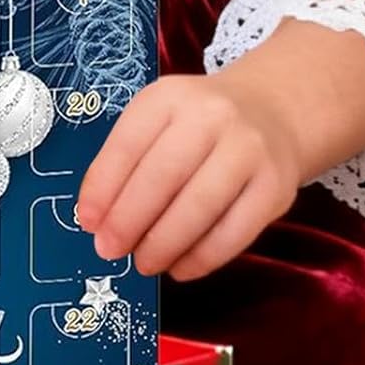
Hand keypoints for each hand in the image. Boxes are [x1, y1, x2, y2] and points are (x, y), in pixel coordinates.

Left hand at [74, 74, 301, 281]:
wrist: (273, 110)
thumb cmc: (199, 124)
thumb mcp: (159, 121)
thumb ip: (127, 161)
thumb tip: (95, 218)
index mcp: (170, 97)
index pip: (128, 144)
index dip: (103, 188)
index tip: (87, 223)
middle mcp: (212, 116)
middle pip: (163, 176)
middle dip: (129, 221)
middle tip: (109, 250)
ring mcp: (248, 150)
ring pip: (200, 207)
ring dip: (164, 244)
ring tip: (144, 263)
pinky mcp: (276, 187)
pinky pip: (234, 232)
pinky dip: (202, 258)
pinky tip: (180, 268)